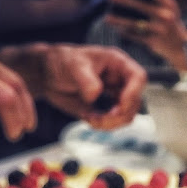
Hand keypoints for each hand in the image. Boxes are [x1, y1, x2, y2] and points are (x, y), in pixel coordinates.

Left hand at [0, 43, 146, 129]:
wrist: (48, 75)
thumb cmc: (61, 61)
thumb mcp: (73, 65)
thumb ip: (86, 79)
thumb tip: (96, 94)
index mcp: (117, 63)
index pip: (139, 77)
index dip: (133, 94)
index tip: (119, 106)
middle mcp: (120, 80)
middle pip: (135, 102)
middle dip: (120, 115)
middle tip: (100, 119)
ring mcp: (114, 95)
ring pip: (127, 116)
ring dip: (111, 123)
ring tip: (92, 119)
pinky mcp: (106, 109)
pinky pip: (113, 122)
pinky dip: (103, 125)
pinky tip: (88, 118)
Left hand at [106, 0, 186, 69]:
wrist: (182, 47)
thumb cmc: (171, 22)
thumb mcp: (169, 6)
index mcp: (168, 4)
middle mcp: (165, 16)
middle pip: (142, 6)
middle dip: (126, 1)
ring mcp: (159, 30)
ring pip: (135, 25)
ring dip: (119, 21)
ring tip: (107, 18)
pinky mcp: (154, 42)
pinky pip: (136, 37)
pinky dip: (126, 34)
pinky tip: (118, 30)